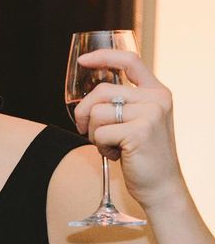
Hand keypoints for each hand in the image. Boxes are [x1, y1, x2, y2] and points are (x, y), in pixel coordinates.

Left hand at [71, 48, 184, 209]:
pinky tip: (117, 155)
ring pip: (97, 113)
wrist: (161, 186)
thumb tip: (87, 95)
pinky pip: (100, 132)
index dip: (104, 57)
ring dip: (93, 133)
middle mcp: (156, 99)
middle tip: (86, 131)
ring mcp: (150, 114)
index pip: (130, 61)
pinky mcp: (140, 131)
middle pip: (102, 90)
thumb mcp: (137, 123)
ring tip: (111, 145)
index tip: (83, 61)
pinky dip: (100, 146)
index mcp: (157, 93)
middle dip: (84, 112)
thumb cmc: (142, 156)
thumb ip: (122, 104)